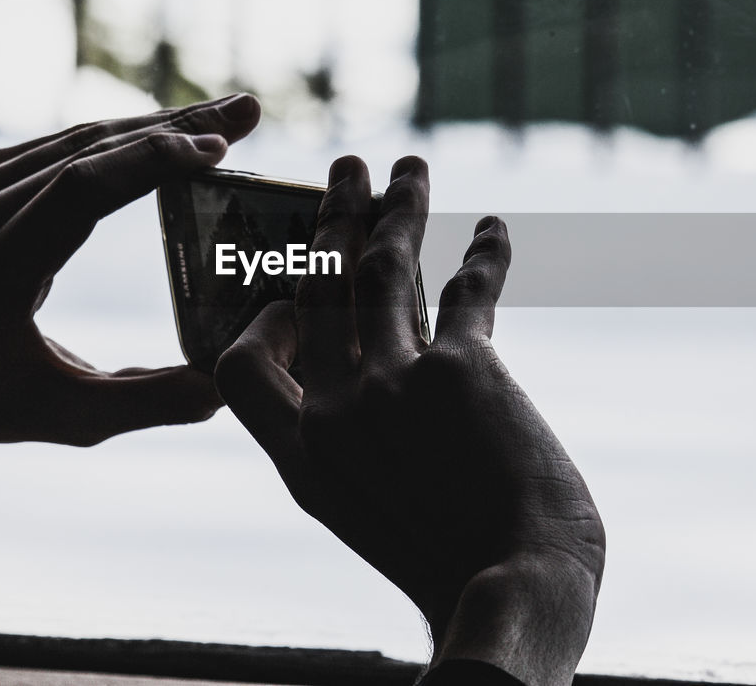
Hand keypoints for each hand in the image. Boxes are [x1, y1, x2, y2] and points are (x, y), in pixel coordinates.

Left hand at [0, 93, 259, 469]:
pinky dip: (116, 139)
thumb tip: (223, 388)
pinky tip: (160, 137)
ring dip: (153, 125)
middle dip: (177, 124)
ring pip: (75, 137)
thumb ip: (143, 403)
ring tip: (224, 119)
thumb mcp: (55, 419)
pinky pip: (54, 146)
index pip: (83, 186)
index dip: (155, 161)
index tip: (222, 149)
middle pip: (88, 145)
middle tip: (251, 111)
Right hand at [215, 156, 604, 685]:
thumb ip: (350, 443)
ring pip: (382, 266)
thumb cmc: (449, 561)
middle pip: (318, 286)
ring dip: (400, 207)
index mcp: (303, 455)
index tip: (297, 297)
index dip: (265, 322)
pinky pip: (469, 289)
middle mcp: (335, 410)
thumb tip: (364, 382)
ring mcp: (392, 383)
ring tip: (412, 166)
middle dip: (332, 216)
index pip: (240, 367)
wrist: (514, 588)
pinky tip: (494, 231)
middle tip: (345, 168)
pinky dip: (486, 255)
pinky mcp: (462, 369)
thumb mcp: (365, 513)